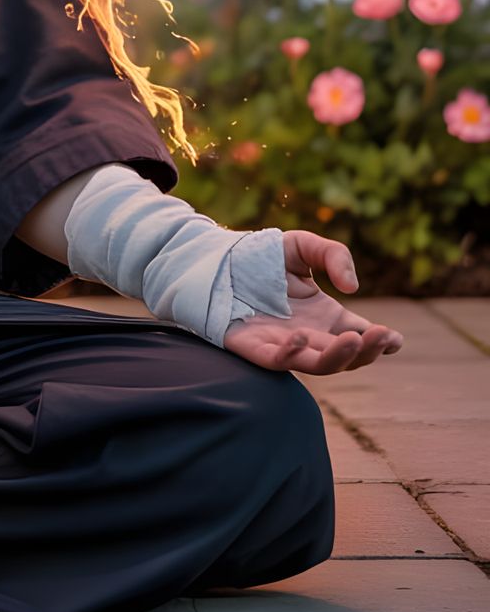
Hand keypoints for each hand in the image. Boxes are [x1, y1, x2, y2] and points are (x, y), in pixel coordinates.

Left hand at [222, 229, 404, 374]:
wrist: (216, 259)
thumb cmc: (261, 256)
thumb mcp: (302, 246)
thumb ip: (333, 255)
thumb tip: (352, 286)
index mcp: (326, 317)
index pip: (361, 336)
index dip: (382, 342)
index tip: (395, 339)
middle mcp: (310, 336)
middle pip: (347, 357)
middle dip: (368, 351)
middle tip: (381, 336)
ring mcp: (284, 345)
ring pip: (318, 365)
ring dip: (338, 357)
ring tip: (353, 339)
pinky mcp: (255, 348)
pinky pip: (277, 361)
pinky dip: (291, 356)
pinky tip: (300, 338)